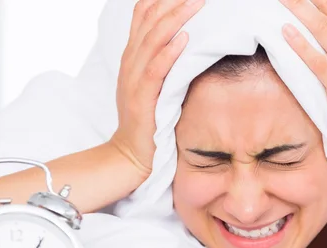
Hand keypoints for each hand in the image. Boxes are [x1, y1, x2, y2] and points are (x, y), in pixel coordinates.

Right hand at [109, 0, 204, 180]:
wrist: (129, 152)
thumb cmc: (146, 119)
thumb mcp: (151, 84)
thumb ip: (162, 60)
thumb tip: (186, 40)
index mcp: (133, 55)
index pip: (143, 15)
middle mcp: (131, 61)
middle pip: (150, 20)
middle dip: (174, 2)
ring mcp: (133, 79)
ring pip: (152, 40)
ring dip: (175, 19)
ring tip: (196, 4)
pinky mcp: (141, 99)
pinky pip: (154, 71)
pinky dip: (169, 54)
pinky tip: (184, 40)